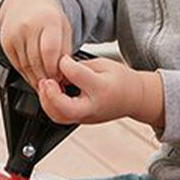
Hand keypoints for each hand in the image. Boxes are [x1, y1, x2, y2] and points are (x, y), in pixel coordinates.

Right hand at [0, 0, 71, 89]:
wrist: (27, 3)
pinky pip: (16, 65)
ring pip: (25, 66)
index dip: (54, 69)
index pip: (50, 51)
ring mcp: (15, 34)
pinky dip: (26, 75)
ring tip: (46, 83)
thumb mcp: (64, 29)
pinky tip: (35, 77)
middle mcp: (29, 26)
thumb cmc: (49, 18)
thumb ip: (65, 51)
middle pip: (36, 61)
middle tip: (54, 85)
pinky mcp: (5, 43)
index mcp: (48, 20)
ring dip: (36, 79)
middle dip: (46, 77)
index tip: (60, 78)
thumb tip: (63, 75)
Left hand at [37, 55, 164, 128]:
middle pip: (63, 108)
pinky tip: (50, 93)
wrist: (133, 98)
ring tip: (45, 85)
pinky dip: (50, 106)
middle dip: (49, 93)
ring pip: (58, 116)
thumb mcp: (103, 64)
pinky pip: (60, 117)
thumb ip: (80, 66)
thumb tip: (59, 66)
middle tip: (45, 79)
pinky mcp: (80, 120)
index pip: (76, 75)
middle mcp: (92, 107)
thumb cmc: (120, 80)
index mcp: (101, 89)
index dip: (64, 63)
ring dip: (46, 101)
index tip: (62, 58)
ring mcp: (85, 118)